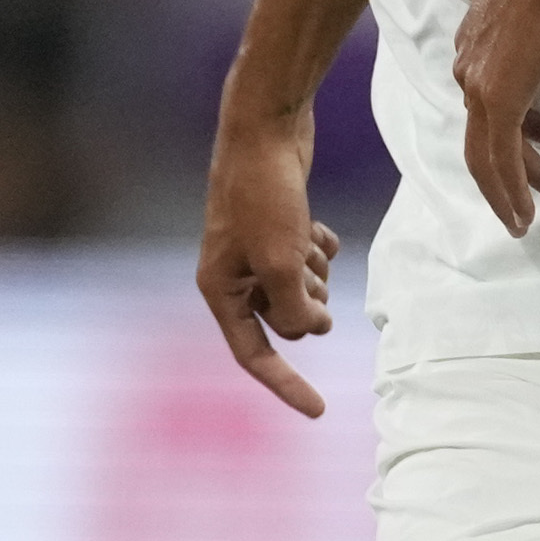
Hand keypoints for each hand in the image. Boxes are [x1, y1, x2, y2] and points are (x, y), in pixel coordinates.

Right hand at [198, 107, 342, 418]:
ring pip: (302, 289)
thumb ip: (294, 312)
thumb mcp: (281, 263)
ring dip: (315, 272)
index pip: (253, 353)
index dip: (285, 384)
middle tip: (308, 270)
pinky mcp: (279, 227)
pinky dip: (320, 248)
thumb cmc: (265, 195)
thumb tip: (310, 331)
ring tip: (307, 237)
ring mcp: (256, 250)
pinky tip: (315, 225)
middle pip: (284, 319)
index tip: (318, 411)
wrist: (266, 129)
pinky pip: (310, 259)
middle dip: (306, 302)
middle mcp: (234, 274)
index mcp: (219, 288)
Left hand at [446, 0, 539, 236]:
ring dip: (510, 191)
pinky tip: (524, 213)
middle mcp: (468, 69)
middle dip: (506, 173)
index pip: (483, 102)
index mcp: (472, 45)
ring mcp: (481, 88)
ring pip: (488, 157)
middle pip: (481, 139)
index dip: (507, 130)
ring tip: (531, 214)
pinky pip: (502, 159)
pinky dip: (511, 191)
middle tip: (533, 199)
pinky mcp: (500, 100)